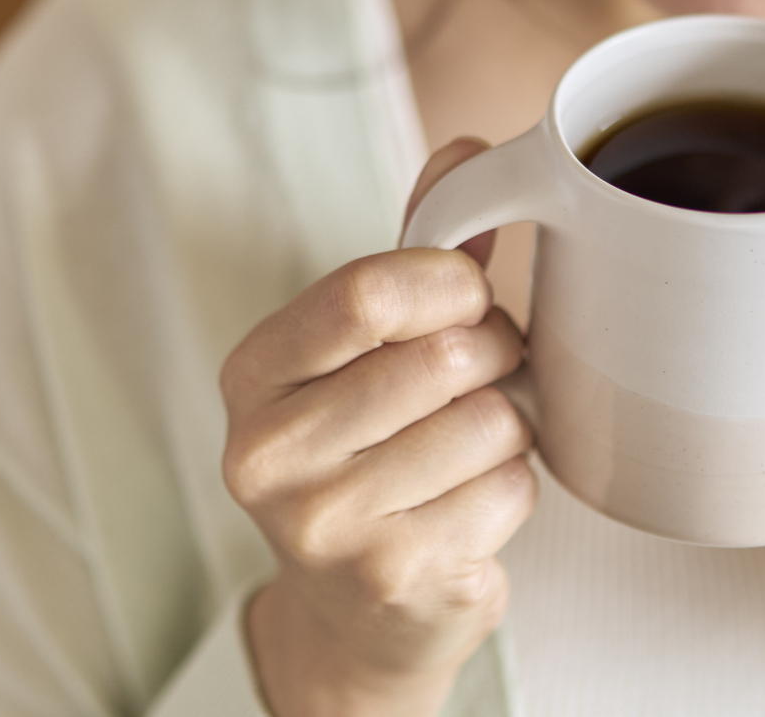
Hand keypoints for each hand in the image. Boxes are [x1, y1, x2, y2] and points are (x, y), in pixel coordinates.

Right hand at [220, 138, 534, 716]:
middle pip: (440, 358)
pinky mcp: (390, 577)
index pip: (365, 293)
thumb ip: (413, 253)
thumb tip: (468, 151)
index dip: (447, 283)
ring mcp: (324, 524)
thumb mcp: (369, 348)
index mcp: (252, 373)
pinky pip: (507, 491)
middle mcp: (268, 452)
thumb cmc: (369, 451)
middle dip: (492, 355)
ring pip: (486, 422)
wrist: (354, 613)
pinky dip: (512, 490)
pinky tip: (468, 504)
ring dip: (507, 427)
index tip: (465, 296)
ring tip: (469, 443)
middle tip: (481, 375)